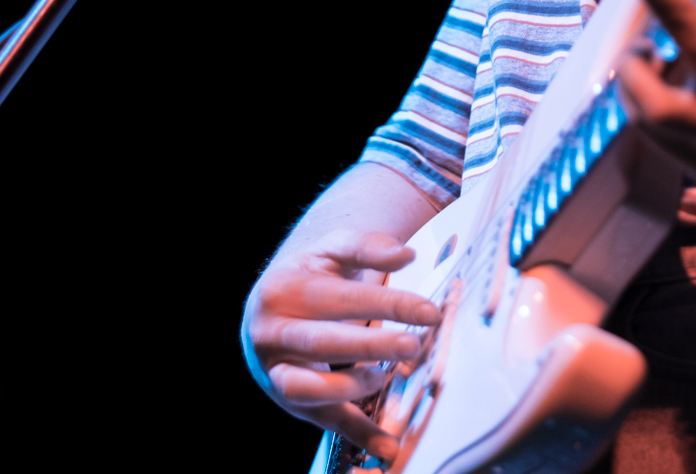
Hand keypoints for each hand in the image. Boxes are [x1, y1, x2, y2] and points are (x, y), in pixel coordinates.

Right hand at [241, 229, 440, 463]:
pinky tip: (389, 447)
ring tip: (387, 375)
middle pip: (323, 343)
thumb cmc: (309, 277)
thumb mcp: (332, 251)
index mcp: (284, 291)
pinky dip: (357, 435)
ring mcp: (276, 371)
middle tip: (413, 345)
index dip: (387, 305)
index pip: (341, 299)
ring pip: (309, 389)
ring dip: (354, 388)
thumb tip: (406, 254)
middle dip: (372, 346)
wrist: (266, 308)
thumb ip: (367, 248)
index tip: (429, 311)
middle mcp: (273, 333)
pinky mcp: (290, 400)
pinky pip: (323, 421)